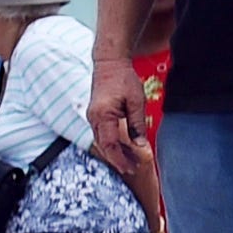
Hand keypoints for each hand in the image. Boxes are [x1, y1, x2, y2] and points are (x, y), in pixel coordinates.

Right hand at [89, 53, 155, 177]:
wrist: (109, 63)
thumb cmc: (123, 79)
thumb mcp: (136, 101)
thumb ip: (137, 124)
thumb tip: (140, 145)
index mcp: (103, 115)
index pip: (110, 145)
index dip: (120, 159)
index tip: (131, 168)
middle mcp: (93, 118)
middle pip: (103, 147)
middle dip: (117, 160)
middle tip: (132, 170)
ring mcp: (92, 117)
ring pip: (101, 142)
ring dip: (114, 153)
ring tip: (130, 162)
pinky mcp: (95, 115)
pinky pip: (101, 134)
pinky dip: (111, 144)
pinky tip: (122, 149)